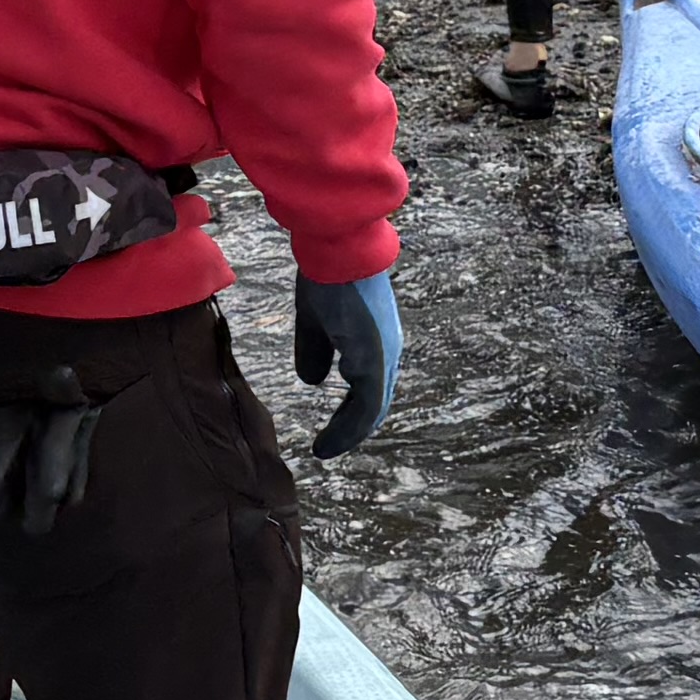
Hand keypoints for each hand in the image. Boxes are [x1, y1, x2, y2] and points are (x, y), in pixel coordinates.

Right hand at [289, 269, 401, 453]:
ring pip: (372, 410)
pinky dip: (348, 430)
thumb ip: (314, 350)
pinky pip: (367, 407)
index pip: (370, 386)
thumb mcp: (315, 320)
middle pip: (374, 403)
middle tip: (329, 446)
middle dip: (351, 427)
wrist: (338, 249)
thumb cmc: (327, 275)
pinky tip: (329, 442)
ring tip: (326, 450)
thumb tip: (312, 381)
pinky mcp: (376, 362)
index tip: (332, 430)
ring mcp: (384, 357)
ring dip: (348, 433)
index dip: (352, 411)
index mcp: (375, 341)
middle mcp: (386, 352)